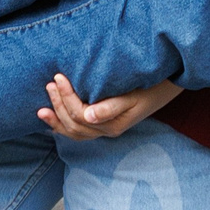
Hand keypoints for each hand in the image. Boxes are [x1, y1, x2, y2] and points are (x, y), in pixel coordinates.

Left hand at [37, 74, 180, 140]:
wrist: (165, 86)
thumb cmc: (149, 86)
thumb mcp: (133, 95)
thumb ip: (111, 106)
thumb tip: (88, 116)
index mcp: (112, 124)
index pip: (81, 115)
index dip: (66, 98)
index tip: (59, 77)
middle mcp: (106, 131)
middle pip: (74, 124)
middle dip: (58, 104)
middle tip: (50, 83)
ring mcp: (103, 130)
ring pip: (73, 131)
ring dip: (57, 117)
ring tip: (44, 102)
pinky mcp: (101, 124)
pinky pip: (78, 131)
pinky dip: (62, 126)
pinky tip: (51, 119)